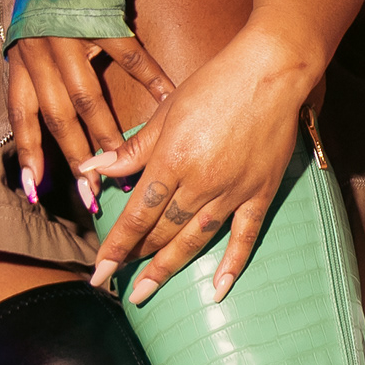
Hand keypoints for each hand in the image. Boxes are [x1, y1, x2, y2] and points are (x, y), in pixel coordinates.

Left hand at [6, 32, 173, 213]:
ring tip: (125, 164)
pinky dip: (150, 79)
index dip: (29, 153)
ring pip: (88, 94)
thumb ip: (37, 84)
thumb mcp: (32, 44)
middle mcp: (39, 50)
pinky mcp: (103, 17)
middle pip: (58, 114)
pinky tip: (168, 100)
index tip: (37, 190)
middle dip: (76, 158)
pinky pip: (128, 55)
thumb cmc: (51, 4)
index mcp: (20, 60)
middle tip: (93, 192)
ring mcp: (71, 34)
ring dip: (107, 133)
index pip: (22, 116)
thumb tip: (49, 132)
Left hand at [83, 33, 316, 303]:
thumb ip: (131, 149)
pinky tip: (217, 290)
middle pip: (162, 230)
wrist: (271, 72)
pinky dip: (231, 265)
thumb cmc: (215, 84)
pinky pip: (245, 236)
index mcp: (172, 159)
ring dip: (168, 267)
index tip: (98, 271)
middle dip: (136, 259)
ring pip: (194, 238)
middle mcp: (200, 182)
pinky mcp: (259, 192)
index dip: (115, 246)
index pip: (136, 214)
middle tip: (117, 285)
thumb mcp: (166, 110)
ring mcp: (232, 191)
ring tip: (147, 291)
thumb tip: (93, 170)